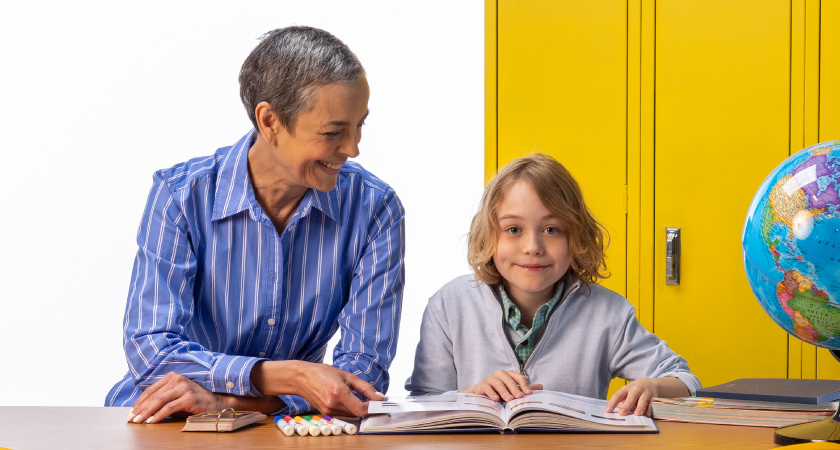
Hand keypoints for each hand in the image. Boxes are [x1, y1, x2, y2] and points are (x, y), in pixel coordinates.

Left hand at [127, 372, 285, 423]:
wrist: (218, 404)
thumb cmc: (196, 402)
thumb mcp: (177, 397)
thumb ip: (163, 399)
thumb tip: (142, 409)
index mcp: (173, 377)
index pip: (151, 390)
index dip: (139, 402)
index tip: (131, 412)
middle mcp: (177, 379)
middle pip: (153, 395)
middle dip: (139, 408)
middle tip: (131, 419)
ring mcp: (184, 387)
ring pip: (158, 401)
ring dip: (146, 412)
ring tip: (138, 421)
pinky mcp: (189, 397)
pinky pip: (169, 407)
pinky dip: (158, 416)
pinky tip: (151, 422)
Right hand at [250, 360, 385, 416]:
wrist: (301, 378)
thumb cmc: (323, 373)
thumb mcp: (347, 375)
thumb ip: (365, 387)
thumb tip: (379, 397)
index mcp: (338, 392)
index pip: (361, 408)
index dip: (372, 408)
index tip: (380, 404)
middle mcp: (333, 404)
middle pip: (357, 413)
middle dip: (367, 407)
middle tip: (373, 400)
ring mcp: (328, 410)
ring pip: (351, 414)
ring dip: (358, 408)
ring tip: (357, 396)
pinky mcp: (326, 413)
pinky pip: (343, 414)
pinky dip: (349, 408)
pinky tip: (347, 399)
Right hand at [460, 369, 542, 401]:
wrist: (482, 394)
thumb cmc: (500, 391)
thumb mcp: (513, 390)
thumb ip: (525, 389)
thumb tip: (541, 387)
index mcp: (510, 374)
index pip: (519, 377)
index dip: (524, 385)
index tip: (529, 394)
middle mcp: (500, 374)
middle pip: (509, 380)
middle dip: (515, 389)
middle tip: (519, 397)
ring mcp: (491, 378)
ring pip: (498, 383)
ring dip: (504, 392)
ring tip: (509, 400)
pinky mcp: (482, 384)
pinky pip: (487, 387)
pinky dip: (492, 393)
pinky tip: (496, 399)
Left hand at [605, 376, 689, 416]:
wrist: (651, 384)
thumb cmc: (635, 390)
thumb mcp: (627, 392)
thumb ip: (623, 400)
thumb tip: (620, 409)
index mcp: (626, 388)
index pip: (618, 395)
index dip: (612, 403)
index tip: (608, 410)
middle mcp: (636, 389)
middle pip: (631, 397)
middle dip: (626, 405)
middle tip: (622, 413)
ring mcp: (646, 393)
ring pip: (643, 400)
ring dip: (640, 407)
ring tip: (637, 414)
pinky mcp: (654, 397)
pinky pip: (652, 404)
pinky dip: (650, 410)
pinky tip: (647, 415)